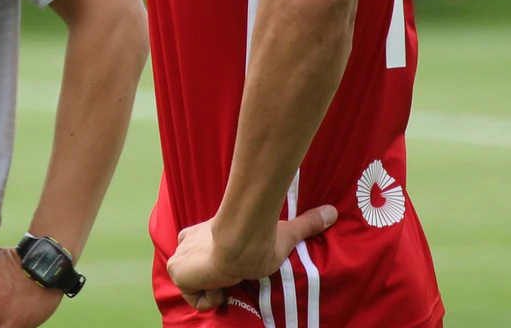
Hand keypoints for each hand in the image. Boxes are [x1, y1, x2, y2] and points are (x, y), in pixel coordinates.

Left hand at [166, 204, 337, 312]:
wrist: (239, 243)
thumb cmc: (258, 237)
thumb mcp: (284, 233)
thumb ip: (305, 224)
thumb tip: (332, 212)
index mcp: (203, 233)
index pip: (199, 251)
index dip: (216, 265)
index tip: (233, 265)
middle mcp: (187, 243)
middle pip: (196, 271)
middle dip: (215, 279)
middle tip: (232, 274)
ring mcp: (181, 257)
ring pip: (195, 286)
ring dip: (214, 288)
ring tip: (228, 277)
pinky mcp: (178, 272)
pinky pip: (194, 298)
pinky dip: (209, 298)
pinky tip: (220, 284)